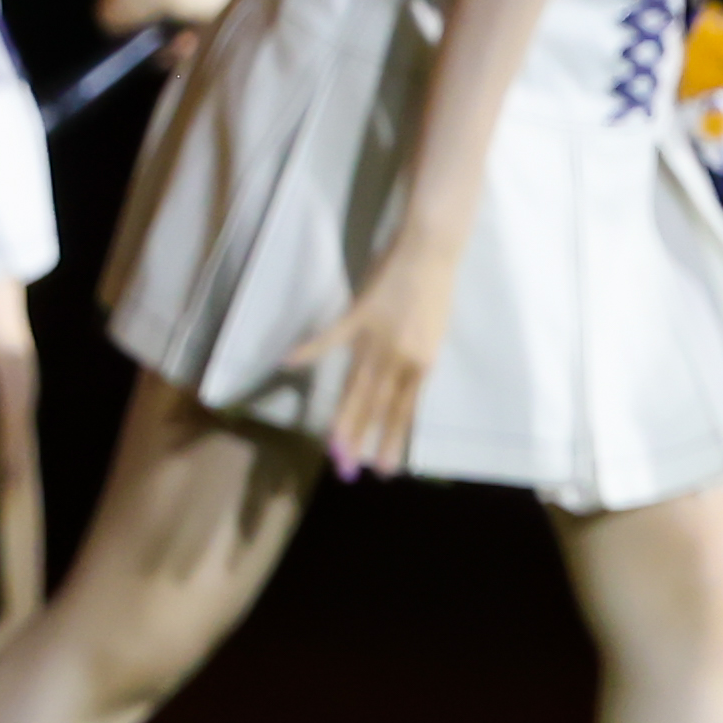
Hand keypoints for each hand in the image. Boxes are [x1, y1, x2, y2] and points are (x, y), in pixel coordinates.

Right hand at [282, 225, 472, 480]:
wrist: (431, 250)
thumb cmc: (435, 290)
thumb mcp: (432, 335)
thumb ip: (413, 363)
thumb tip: (397, 388)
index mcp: (422, 363)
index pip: (404, 411)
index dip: (392, 440)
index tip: (384, 469)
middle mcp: (400, 357)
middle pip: (377, 406)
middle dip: (361, 440)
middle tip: (348, 471)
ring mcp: (377, 338)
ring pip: (355, 387)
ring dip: (342, 419)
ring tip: (331, 446)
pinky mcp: (358, 315)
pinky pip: (330, 338)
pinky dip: (309, 350)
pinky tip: (288, 364)